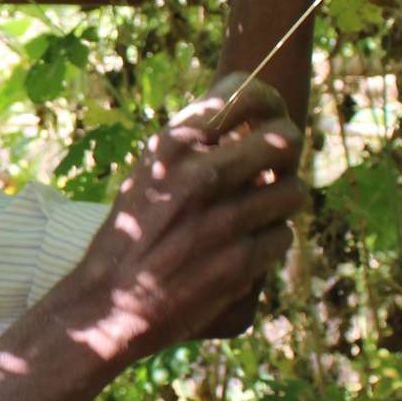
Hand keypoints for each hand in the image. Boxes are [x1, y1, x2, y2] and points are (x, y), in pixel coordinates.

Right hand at [61, 75, 305, 362]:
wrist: (108, 306)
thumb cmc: (127, 237)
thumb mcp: (146, 175)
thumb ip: (192, 147)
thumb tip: (246, 126)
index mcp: (171, 147)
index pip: (242, 94)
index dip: (264, 102)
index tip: (263, 117)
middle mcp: (199, 176)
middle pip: (284, 140)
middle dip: (285, 153)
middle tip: (275, 167)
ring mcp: (224, 219)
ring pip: (293, 191)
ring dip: (281, 202)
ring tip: (259, 213)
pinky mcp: (242, 261)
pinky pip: (283, 236)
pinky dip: (268, 243)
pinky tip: (244, 249)